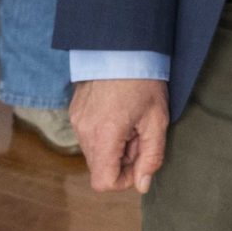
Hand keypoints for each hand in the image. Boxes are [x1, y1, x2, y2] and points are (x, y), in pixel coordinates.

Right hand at [72, 78, 168, 192]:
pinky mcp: (75, 111)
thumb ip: (151, 156)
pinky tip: (118, 113)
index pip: (104, 182)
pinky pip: (88, 135)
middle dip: (121, 160)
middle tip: (139, 135)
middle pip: (100, 167)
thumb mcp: (156, 120)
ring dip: (113, 147)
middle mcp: (84, 131)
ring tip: (129, 122)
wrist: (123, 46)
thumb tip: (143, 185)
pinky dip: (104, 133)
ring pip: (94, 152)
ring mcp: (77, 120)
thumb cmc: (144, 81)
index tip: (140, 160)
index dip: (124, 180)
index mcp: (105, 135)